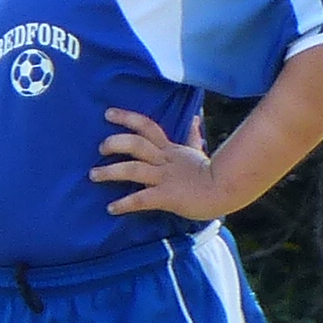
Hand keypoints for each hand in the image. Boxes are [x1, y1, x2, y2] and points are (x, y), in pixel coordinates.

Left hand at [90, 107, 225, 221]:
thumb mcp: (200, 152)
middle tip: (100, 148)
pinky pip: (142, 199)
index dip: (127, 118)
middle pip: (136, 144)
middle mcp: (165, 161)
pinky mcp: (167, 197)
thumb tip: (194, 118)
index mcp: (171, 150)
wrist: (228, 191)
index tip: (107, 114)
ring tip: (93, 175)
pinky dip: (125, 203)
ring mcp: (165, 178)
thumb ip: (193, 137)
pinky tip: (111, 208)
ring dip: (110, 172)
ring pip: (133, 170)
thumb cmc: (215, 174)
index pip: (147, 127)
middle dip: (115, 143)